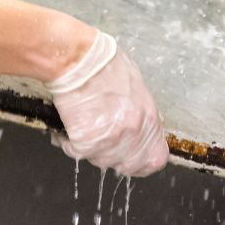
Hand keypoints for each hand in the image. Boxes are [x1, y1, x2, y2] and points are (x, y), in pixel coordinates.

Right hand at [47, 31, 168, 177]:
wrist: (78, 59)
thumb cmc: (103, 63)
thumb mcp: (135, 83)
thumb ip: (140, 109)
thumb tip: (139, 124)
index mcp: (148, 116)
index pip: (156, 158)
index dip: (143, 162)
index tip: (133, 159)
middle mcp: (133, 131)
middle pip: (128, 165)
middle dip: (115, 157)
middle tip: (102, 142)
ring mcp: (110, 139)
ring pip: (101, 161)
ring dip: (91, 149)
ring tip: (83, 126)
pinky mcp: (86, 141)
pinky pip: (76, 152)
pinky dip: (69, 142)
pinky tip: (68, 127)